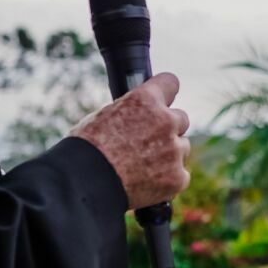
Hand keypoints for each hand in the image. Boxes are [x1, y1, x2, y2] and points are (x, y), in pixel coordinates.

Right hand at [71, 72, 190, 208]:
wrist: (85, 184)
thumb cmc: (86, 150)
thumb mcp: (104, 117)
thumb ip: (132, 113)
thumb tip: (140, 113)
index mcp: (145, 101)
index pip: (170, 83)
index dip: (165, 93)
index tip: (164, 99)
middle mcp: (166, 121)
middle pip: (181, 119)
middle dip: (169, 129)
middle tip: (149, 142)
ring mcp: (174, 150)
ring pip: (182, 148)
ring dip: (169, 154)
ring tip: (142, 166)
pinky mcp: (178, 176)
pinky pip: (180, 174)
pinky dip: (168, 179)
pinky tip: (147, 182)